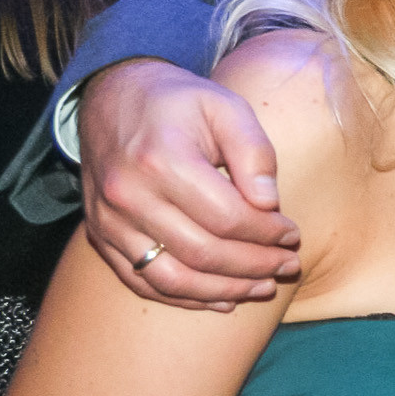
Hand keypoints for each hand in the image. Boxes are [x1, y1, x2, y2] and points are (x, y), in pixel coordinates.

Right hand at [79, 59, 300, 308]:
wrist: (112, 97)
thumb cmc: (179, 102)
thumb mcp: (226, 107)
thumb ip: (254, 152)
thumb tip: (269, 204)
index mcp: (161, 160)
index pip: (227, 218)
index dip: (267, 234)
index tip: (294, 235)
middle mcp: (128, 196)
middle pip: (202, 253)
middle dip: (254, 266)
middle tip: (289, 266)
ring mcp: (109, 221)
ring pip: (170, 278)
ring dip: (223, 290)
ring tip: (263, 287)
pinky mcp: (100, 236)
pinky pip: (141, 281)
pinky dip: (184, 298)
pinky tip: (221, 299)